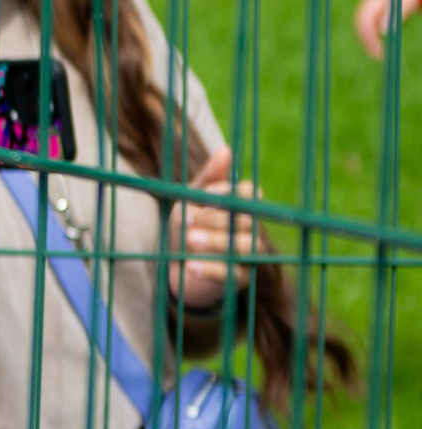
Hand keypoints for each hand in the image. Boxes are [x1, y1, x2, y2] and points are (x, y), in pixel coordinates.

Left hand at [167, 150, 268, 307]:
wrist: (175, 266)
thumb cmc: (186, 227)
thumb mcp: (191, 201)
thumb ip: (208, 179)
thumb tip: (226, 149)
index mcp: (242, 207)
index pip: (247, 194)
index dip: (227, 193)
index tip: (204, 195)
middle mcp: (252, 229)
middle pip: (245, 220)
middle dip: (215, 218)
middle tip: (185, 220)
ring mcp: (249, 255)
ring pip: (242, 246)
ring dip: (215, 241)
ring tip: (189, 240)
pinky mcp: (239, 279)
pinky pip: (231, 274)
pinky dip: (210, 269)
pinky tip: (190, 265)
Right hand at [354, 0, 418, 61]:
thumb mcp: (404, 4)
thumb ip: (394, 15)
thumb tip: (382, 31)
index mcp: (370, 3)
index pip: (364, 23)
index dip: (369, 39)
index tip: (379, 51)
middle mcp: (364, 7)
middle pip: (360, 28)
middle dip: (367, 43)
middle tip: (378, 56)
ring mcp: (365, 11)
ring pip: (361, 30)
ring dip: (368, 43)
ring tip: (378, 55)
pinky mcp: (368, 16)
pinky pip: (365, 30)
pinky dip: (370, 40)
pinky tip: (378, 48)